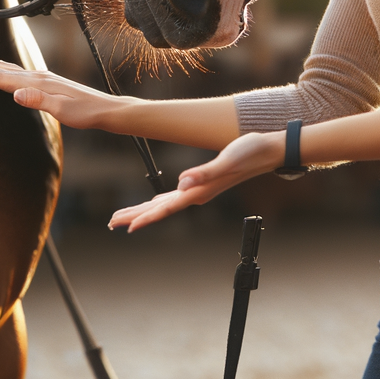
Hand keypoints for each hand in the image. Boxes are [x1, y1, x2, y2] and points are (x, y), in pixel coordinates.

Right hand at [0, 48, 115, 128]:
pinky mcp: (45, 83)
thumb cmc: (85, 112)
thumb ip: (39, 101)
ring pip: (6, 69)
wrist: (104, 109)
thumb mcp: (62, 110)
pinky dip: (2, 69)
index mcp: (36, 83)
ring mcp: (40, 79)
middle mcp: (36, 77)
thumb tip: (16, 94)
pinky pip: (16, 73)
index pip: (1, 76)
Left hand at [108, 130, 283, 232]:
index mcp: (199, 191)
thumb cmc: (250, 152)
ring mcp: (200, 190)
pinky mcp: (203, 182)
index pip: (166, 208)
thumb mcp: (226, 161)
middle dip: (135, 216)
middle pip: (160, 210)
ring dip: (144, 210)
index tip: (126, 228)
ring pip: (165, 205)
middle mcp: (197, 194)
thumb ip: (204, 173)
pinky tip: (155, 202)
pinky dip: (160, 201)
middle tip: (111, 223)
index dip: (145, 217)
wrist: (268, 151)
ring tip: (124, 217)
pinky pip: (175, 197)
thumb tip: (182, 182)